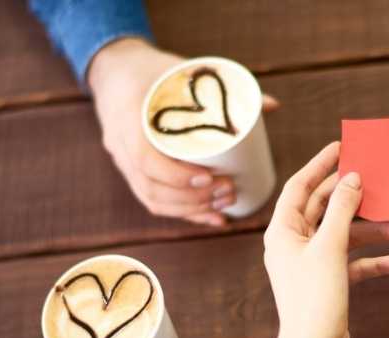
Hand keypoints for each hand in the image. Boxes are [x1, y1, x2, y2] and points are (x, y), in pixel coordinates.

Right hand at [88, 38, 278, 225]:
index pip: (146, 159)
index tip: (209, 178)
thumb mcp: (183, 69)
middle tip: (229, 192)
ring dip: (192, 210)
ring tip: (226, 205)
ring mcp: (124, 161)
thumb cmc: (154, 69)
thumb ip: (225, 87)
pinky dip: (185, 213)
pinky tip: (212, 219)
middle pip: (153, 187)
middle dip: (194, 198)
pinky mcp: (133, 171)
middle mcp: (121, 145)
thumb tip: (272, 106)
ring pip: (153, 199)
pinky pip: (155, 201)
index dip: (176, 175)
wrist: (115, 69)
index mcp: (129, 118)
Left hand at [264, 142, 388, 337]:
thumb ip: (342, 209)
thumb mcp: (330, 248)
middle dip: (356, 199)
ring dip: (374, 233)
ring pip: (345, 236)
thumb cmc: (314, 299)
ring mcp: (311, 263)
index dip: (320, 165)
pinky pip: (353, 263)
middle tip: (380, 179)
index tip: (341, 146)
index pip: (300, 186)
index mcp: (283, 230)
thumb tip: (352, 178)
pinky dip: (374, 261)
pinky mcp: (327, 282)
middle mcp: (294, 243)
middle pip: (326, 209)